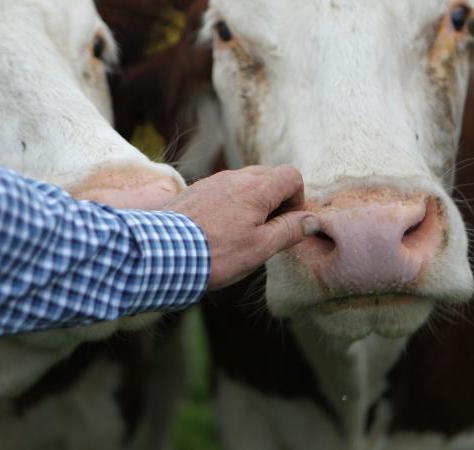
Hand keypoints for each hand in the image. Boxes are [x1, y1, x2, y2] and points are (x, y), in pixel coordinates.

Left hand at [165, 165, 319, 289]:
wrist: (162, 254)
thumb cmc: (216, 253)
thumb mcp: (261, 247)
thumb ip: (289, 230)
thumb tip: (311, 220)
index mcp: (257, 188)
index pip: (291, 175)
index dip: (296, 198)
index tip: (286, 222)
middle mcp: (235, 177)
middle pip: (269, 176)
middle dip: (276, 200)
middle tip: (267, 230)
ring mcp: (213, 181)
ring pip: (245, 182)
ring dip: (253, 202)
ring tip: (241, 232)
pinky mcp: (195, 190)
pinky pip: (223, 189)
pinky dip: (231, 204)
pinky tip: (219, 229)